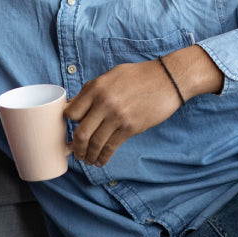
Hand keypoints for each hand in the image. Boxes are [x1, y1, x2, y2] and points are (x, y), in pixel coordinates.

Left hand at [65, 46, 223, 165]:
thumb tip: (73, 106)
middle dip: (76, 147)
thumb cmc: (139, 75)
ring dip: (89, 155)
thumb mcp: (111, 76)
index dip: (69, 123)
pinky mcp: (131, 127)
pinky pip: (111, 147)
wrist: (169, 79)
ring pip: (95, 143)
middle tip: (76, 153)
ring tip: (88, 160)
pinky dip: (104, 157)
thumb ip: (91, 90)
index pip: (71, 113)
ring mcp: (117, 117)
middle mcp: (104, 103)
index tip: (71, 129)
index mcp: (96, 88)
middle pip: (81, 133)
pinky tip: (101, 160)